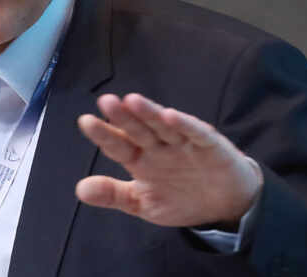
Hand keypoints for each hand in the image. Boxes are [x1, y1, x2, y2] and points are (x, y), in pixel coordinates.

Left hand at [76, 93, 262, 227]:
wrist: (226, 205)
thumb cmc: (182, 197)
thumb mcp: (142, 203)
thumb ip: (113, 194)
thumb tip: (80, 190)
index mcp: (141, 159)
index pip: (118, 144)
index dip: (103, 134)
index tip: (86, 121)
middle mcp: (159, 146)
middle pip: (138, 129)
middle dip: (123, 116)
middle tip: (105, 101)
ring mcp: (183, 143)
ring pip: (163, 125)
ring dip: (149, 113)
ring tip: (132, 101)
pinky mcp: (208, 144)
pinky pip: (195, 133)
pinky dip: (185, 125)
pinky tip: (171, 117)